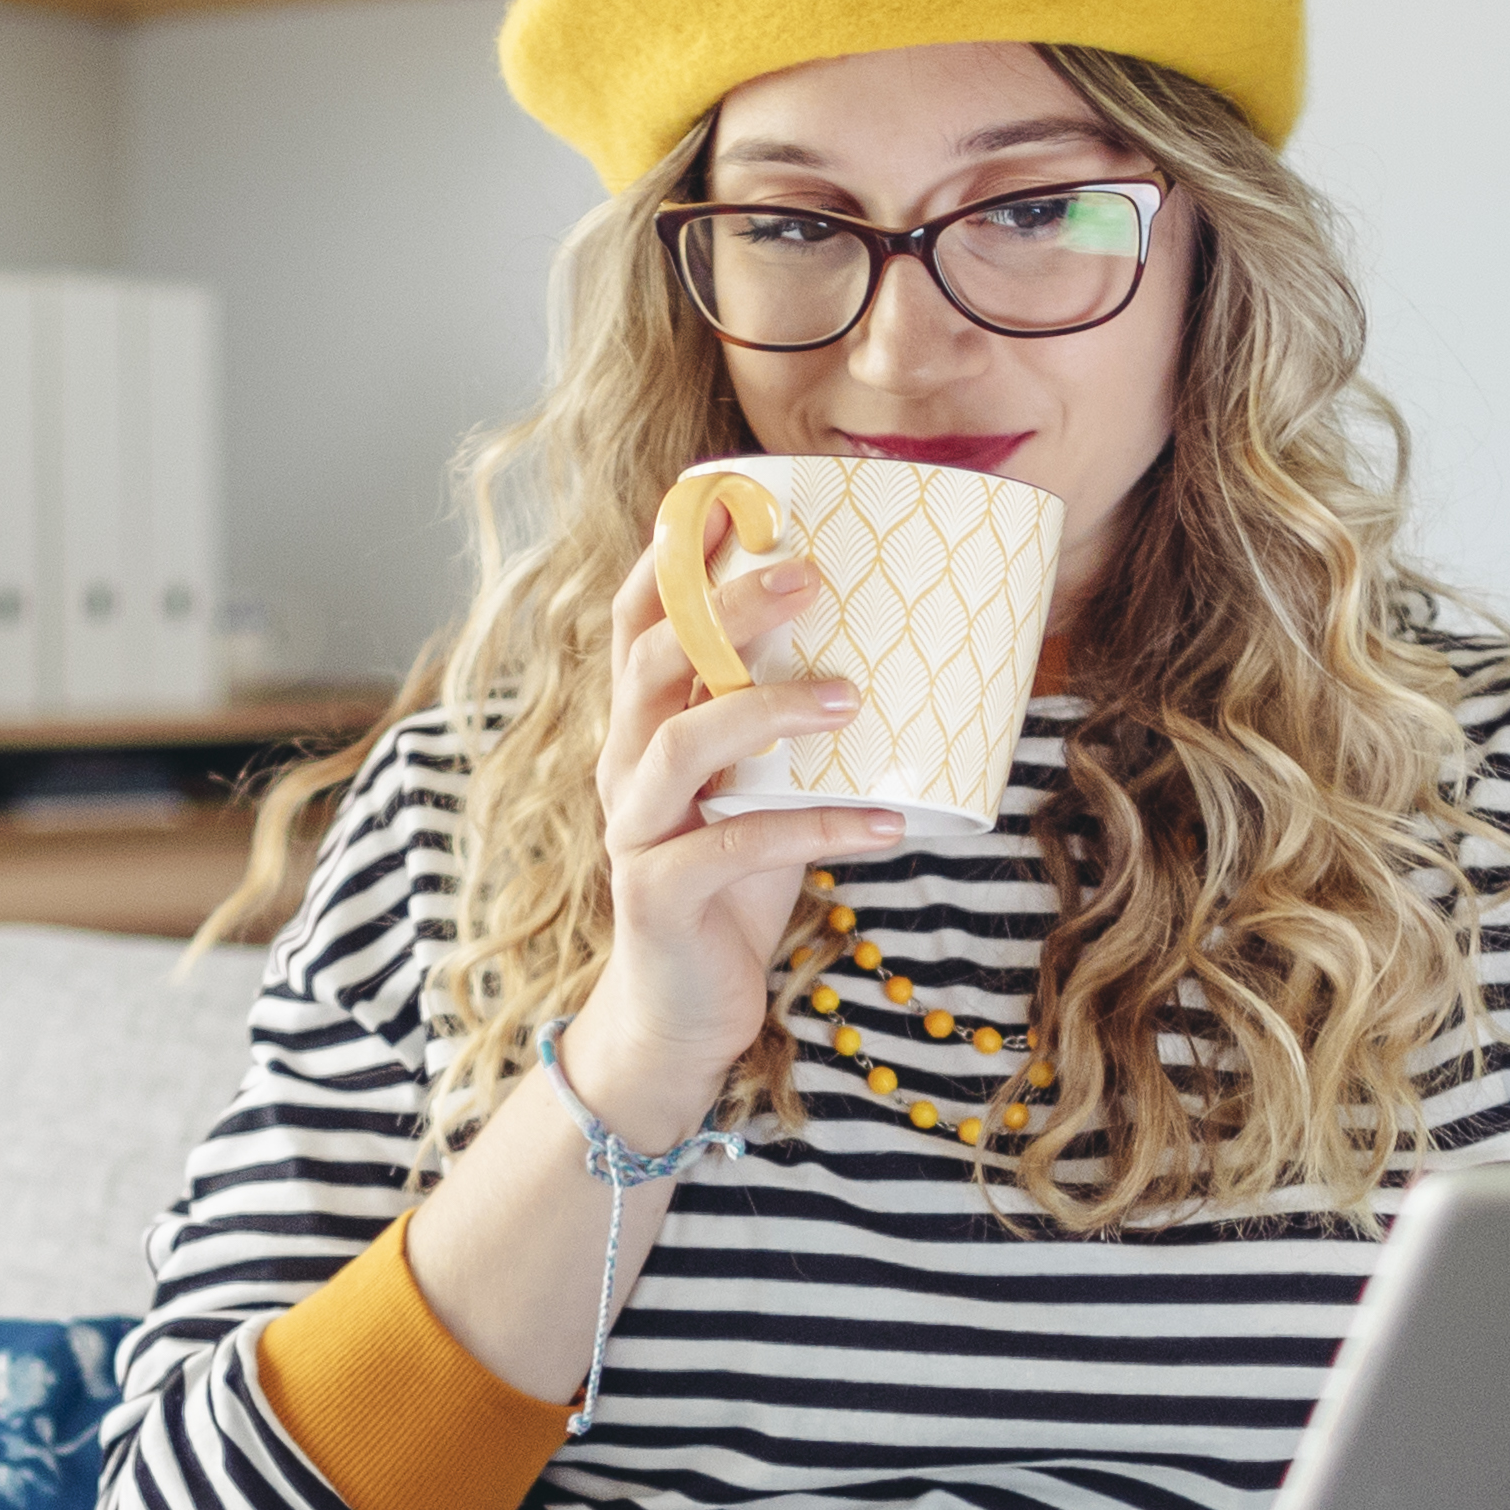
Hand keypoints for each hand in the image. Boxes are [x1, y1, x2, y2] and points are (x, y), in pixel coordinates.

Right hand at [560, 535, 898, 1145]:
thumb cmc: (730, 889)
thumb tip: (883, 649)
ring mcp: (633, 829)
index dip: (673, 554)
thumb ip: (783, 726)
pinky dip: (817, 828)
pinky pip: (734, 847)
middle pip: (653, 659)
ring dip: (765, 707)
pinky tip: (886, 822)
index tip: (730, 496)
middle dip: (725, 606)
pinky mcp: (658, 894)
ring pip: (678, 740)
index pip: (638, 618)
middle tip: (809, 574)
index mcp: (641, 725)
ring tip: (849, 696)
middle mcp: (623, 763)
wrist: (681, 1014)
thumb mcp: (758, 790)